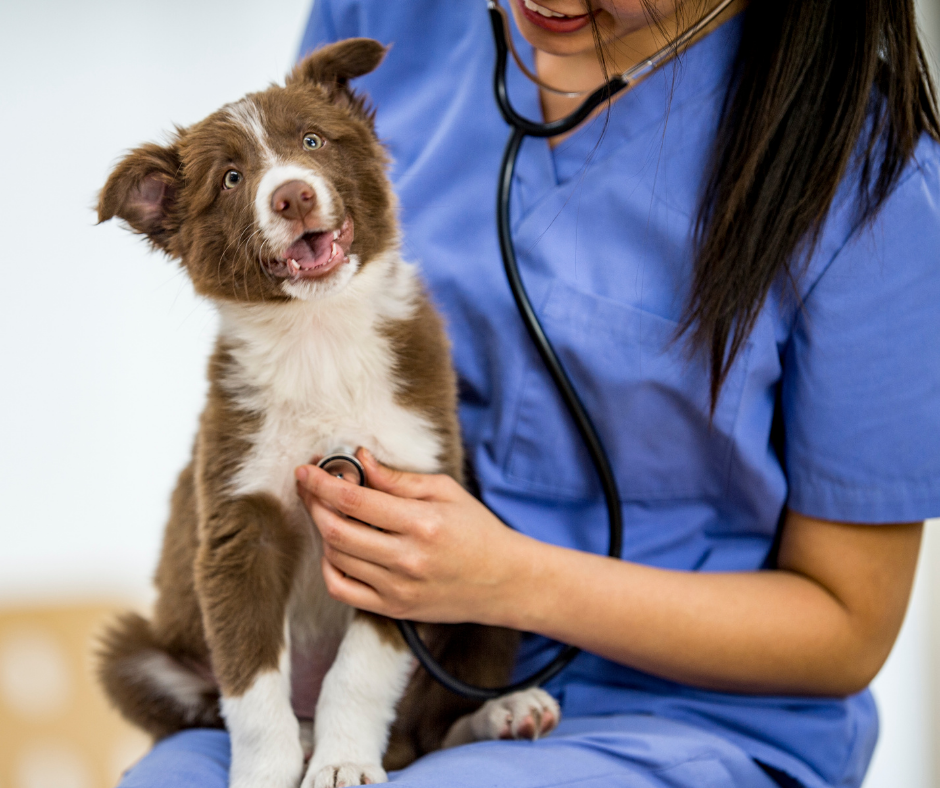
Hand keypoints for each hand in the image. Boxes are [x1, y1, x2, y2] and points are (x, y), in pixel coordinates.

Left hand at [294, 449, 526, 623]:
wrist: (505, 581)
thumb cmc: (477, 531)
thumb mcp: (446, 492)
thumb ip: (399, 479)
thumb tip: (360, 460)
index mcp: (422, 523)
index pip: (355, 500)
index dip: (322, 483)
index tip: (306, 469)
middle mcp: (407, 559)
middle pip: (336, 530)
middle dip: (313, 504)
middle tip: (309, 486)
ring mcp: (398, 589)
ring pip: (336, 558)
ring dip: (322, 531)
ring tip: (328, 512)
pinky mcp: (394, 609)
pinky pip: (342, 591)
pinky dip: (329, 566)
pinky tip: (336, 548)